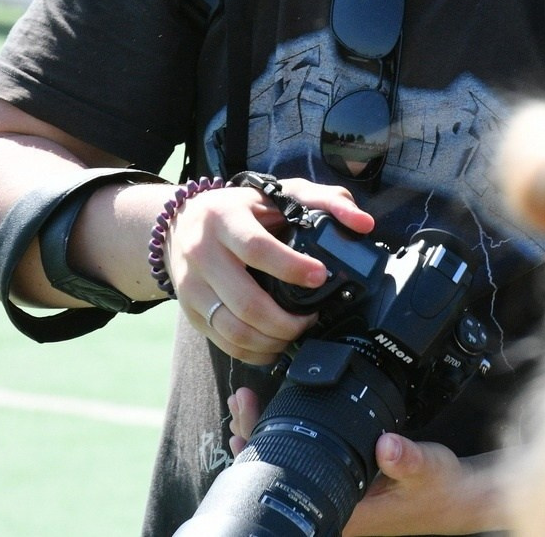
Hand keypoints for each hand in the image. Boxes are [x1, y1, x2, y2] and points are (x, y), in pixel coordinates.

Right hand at [169, 178, 374, 364]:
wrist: (181, 224)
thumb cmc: (241, 209)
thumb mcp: (279, 193)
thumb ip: (324, 200)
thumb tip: (363, 224)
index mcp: (224, 218)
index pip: (257, 248)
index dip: (292, 268)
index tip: (320, 277)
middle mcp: (202, 252)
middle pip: (247, 302)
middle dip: (288, 321)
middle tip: (312, 318)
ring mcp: (192, 286)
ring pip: (236, 329)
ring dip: (274, 340)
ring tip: (296, 331)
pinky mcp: (191, 311)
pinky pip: (226, 343)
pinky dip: (256, 351)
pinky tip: (275, 343)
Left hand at [227, 389, 497, 535]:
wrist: (455, 500)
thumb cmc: (439, 489)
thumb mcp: (427, 468)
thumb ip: (408, 458)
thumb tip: (388, 447)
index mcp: (346, 511)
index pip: (289, 484)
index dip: (261, 453)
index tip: (245, 420)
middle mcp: (334, 510)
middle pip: (278, 474)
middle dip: (253, 437)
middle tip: (241, 401)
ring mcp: (335, 499)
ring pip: (287, 468)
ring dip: (266, 436)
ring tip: (247, 405)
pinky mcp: (340, 486)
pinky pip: (303, 463)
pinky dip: (286, 439)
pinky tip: (276, 419)